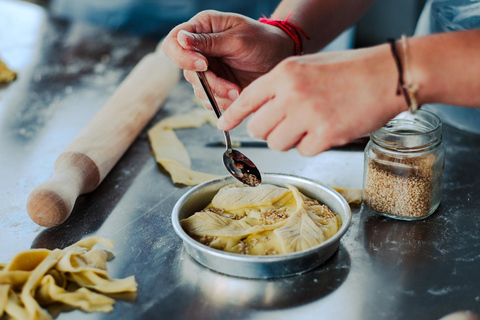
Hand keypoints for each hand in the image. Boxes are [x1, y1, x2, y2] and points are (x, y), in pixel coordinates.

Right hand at [162, 10, 293, 109]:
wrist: (281, 58)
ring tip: (239, 91)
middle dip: (210, 83)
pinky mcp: (216, 86)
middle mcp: (200, 49)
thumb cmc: (263, 41)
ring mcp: (207, 70)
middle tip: (232, 87)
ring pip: (198, 90)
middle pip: (186, 72)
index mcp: (201, 28)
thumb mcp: (238, 39)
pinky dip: (223, 102)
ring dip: (219, 95)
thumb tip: (181, 39)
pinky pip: (209, 101)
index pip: (173, 43)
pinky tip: (237, 95)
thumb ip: (209, 42)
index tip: (204, 65)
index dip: (182, 57)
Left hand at [217, 44, 409, 155]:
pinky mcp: (326, 135)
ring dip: (289, 140)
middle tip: (283, 127)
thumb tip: (261, 110)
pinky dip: (313, 145)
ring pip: (276, 144)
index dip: (232, 114)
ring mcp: (308, 116)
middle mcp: (291, 94)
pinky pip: (303, 151)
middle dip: (267, 131)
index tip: (222, 125)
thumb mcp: (307, 66)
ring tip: (310, 126)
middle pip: (257, 128)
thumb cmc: (350, 70)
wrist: (388, 75)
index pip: (246, 99)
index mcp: (284, 74)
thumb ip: (281, 86)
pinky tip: (327, 130)